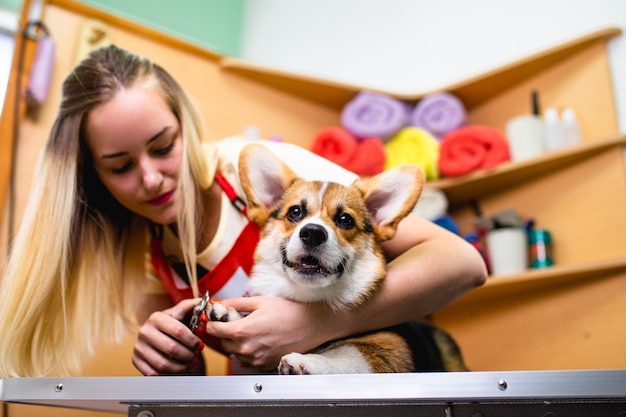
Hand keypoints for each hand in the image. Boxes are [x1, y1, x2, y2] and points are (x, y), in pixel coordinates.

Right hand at [132, 298, 205, 375]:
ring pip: (163, 364)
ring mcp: (138, 347)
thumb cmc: (175, 326)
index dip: (192, 340)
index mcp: (156, 317)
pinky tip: (177, 369)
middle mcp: (144, 331)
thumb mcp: (184, 314)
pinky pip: (154, 373)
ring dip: (180, 366)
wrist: (160, 337)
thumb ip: (194, 307)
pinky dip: (168, 374)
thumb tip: (208, 302)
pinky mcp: (136, 361)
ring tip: (188, 363)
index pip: (178, 331)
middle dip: (188, 354)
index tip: (199, 345)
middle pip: (171, 348)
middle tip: (194, 355)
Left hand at [204, 296, 333, 370]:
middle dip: (226, 333)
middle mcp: (247, 348)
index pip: (214, 330)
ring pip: (235, 354)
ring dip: (238, 344)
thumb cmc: (288, 311)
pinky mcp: (264, 365)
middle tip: (237, 322)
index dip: (213, 322)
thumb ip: (236, 303)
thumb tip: (220, 305)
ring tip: (253, 331)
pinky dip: (250, 352)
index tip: (216, 318)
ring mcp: (256, 359)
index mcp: (242, 331)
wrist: (311, 325)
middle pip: (223, 344)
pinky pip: (249, 360)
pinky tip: (261, 340)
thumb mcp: (259, 301)